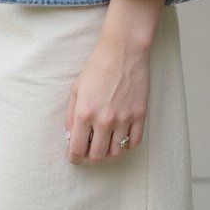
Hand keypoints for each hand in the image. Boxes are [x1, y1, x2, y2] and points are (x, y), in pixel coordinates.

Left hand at [65, 31, 149, 163]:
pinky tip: (121, 137)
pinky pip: (134, 142)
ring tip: (105, 143)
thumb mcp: (76, 88)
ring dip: (108, 152)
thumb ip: (71, 115)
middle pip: (97, 156)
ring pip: (116, 152)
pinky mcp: (139, 115)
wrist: (124, 51)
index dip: (74, 158)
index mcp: (85, 113)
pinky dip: (126, 145)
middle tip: (90, 150)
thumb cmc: (97, 66)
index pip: (77, 149)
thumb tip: (70, 135)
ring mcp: (124, 119)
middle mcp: (104, 120)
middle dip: (91, 157)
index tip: (75, 158)